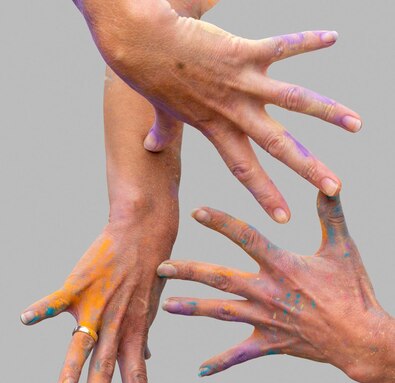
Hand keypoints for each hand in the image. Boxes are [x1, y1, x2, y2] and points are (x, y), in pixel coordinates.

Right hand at [20, 215, 176, 382]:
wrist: (144, 235)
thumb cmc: (146, 275)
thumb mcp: (148, 311)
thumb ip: (141, 337)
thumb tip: (146, 356)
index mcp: (133, 334)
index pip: (137, 375)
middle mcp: (117, 325)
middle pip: (108, 365)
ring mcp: (98, 306)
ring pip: (84, 341)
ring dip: (73, 367)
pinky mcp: (81, 285)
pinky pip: (59, 298)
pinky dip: (43, 308)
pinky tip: (25, 319)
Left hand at [76, 0, 360, 221]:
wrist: (141, 42)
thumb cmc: (149, 74)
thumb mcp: (160, 111)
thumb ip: (161, 132)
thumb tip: (150, 147)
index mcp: (217, 130)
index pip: (245, 170)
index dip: (265, 194)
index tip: (284, 218)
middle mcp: (234, 112)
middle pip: (278, 146)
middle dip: (308, 169)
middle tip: (334, 187)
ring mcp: (242, 83)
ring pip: (292, 101)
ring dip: (327, 112)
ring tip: (356, 124)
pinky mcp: (243, 52)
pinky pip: (281, 46)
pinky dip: (308, 42)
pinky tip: (334, 38)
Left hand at [158, 193, 393, 382]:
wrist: (360, 338)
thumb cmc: (354, 292)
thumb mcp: (343, 248)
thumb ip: (331, 215)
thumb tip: (330, 183)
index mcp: (283, 266)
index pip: (246, 237)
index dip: (221, 223)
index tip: (196, 212)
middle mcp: (268, 292)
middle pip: (219, 279)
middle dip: (188, 272)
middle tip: (161, 267)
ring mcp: (266, 320)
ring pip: (221, 312)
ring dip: (193, 308)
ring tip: (167, 305)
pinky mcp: (270, 344)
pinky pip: (240, 355)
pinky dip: (220, 363)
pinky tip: (200, 371)